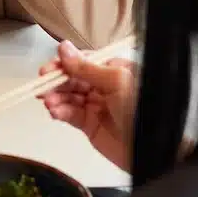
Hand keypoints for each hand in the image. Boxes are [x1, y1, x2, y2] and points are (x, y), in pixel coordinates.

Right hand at [41, 40, 137, 170]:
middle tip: (42, 87)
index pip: (82, 61)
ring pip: (68, 96)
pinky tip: (54, 112)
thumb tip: (63, 47)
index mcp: (113, 69)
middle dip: (56, 82)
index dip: (63, 64)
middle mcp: (103, 85)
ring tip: (49, 103)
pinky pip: (70, 115)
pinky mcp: (90, 125)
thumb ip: (87, 67)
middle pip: (72, 78)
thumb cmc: (143, 110)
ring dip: (56, 98)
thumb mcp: (116, 81)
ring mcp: (96, 105)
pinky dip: (60, 112)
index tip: (47, 70)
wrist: (155, 149)